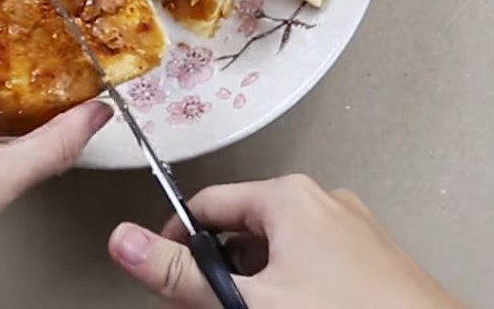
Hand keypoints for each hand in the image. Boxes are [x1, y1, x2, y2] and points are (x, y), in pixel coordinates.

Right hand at [109, 175, 463, 307]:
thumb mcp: (250, 302)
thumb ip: (182, 274)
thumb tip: (122, 241)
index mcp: (287, 196)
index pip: (207, 205)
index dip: (180, 241)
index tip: (168, 276)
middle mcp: (320, 200)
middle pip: (243, 227)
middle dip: (221, 269)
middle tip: (212, 306)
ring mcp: (350, 227)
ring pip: (279, 247)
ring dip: (256, 280)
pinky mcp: (370, 256)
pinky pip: (313, 260)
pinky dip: (292, 284)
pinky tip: (294, 308)